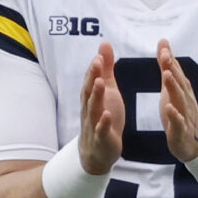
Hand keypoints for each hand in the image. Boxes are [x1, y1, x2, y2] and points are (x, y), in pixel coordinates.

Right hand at [78, 43, 123, 175]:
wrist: (97, 152)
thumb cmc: (103, 117)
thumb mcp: (108, 91)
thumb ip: (106, 69)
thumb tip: (104, 45)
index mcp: (92, 98)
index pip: (91, 80)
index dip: (95, 68)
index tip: (99, 54)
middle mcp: (90, 109)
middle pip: (90, 91)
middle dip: (93, 77)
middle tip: (97, 62)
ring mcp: (94, 124)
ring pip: (94, 109)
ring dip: (96, 96)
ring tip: (101, 83)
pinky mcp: (102, 138)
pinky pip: (101, 130)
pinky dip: (103, 123)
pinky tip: (107, 115)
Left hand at [156, 41, 197, 161]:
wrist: (194, 143)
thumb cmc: (181, 112)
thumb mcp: (171, 87)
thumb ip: (167, 66)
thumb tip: (164, 44)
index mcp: (182, 90)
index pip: (176, 72)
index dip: (170, 59)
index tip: (164, 46)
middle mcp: (185, 100)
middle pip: (179, 82)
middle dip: (172, 69)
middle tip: (164, 55)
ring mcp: (184, 115)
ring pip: (179, 100)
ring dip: (173, 87)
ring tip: (166, 75)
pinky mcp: (180, 131)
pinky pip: (178, 123)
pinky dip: (174, 115)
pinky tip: (169, 108)